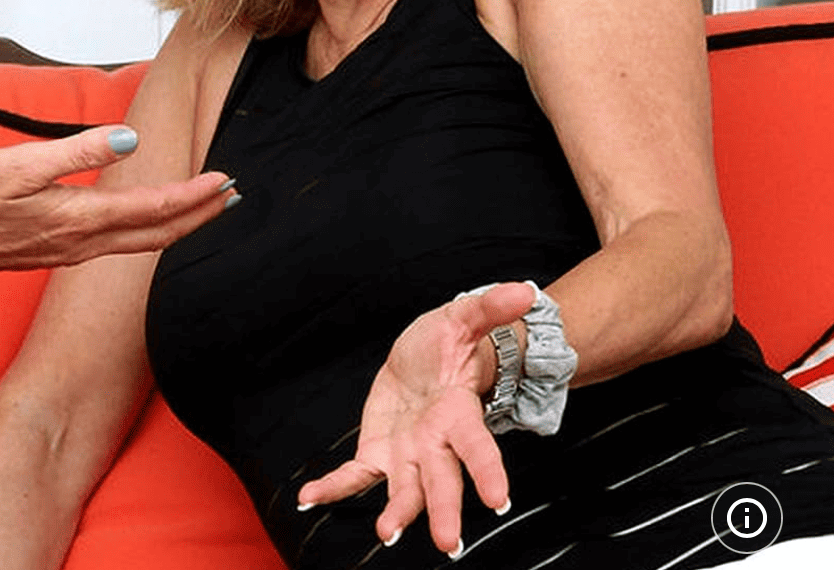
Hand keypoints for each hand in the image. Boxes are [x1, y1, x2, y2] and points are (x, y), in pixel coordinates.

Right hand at [0, 125, 233, 278]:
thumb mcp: (19, 164)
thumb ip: (78, 152)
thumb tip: (131, 141)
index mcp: (79, 219)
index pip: (154, 210)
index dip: (195, 196)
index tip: (227, 180)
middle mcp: (82, 243)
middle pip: (157, 235)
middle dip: (199, 217)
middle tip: (235, 197)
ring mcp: (69, 252)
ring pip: (140, 244)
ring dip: (176, 225)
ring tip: (203, 207)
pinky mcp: (56, 252)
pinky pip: (118, 246)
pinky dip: (146, 232)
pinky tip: (145, 220)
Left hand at [297, 281, 535, 554]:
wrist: (426, 357)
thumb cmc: (450, 344)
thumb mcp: (463, 318)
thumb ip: (489, 308)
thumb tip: (523, 291)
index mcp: (459, 414)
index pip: (477, 445)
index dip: (488, 471)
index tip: (498, 499)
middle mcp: (436, 443)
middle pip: (443, 480)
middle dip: (444, 510)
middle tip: (449, 543)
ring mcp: (407, 454)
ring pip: (405, 489)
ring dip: (398, 513)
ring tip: (387, 534)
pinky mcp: (378, 454)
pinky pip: (355, 475)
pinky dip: (334, 488)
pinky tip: (311, 498)